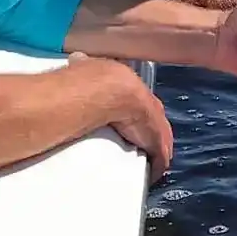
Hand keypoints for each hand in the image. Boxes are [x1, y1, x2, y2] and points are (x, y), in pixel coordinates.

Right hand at [67, 55, 173, 178]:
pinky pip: (160, 160)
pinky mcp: (158, 145)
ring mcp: (158, 128)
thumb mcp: (93, 69)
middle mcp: (153, 110)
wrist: (112, 90)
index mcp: (139, 94)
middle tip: (135, 150)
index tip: (130, 129)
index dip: (138, 120)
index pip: (143, 110)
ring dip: (153, 155)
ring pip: (159, 145)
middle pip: (154, 128)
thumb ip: (86, 67)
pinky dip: (156, 168)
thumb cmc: (98, 78)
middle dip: (147, 138)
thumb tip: (76, 59)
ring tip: (141, 165)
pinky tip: (150, 176)